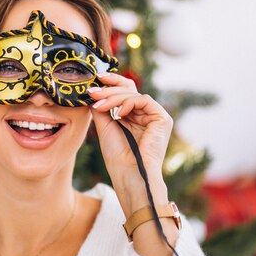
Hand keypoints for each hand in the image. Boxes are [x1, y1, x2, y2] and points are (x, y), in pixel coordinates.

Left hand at [87, 73, 172, 215]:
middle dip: (109, 88)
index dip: (111, 84)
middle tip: (93, 90)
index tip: (96, 79)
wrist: (129, 176)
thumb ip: (102, 108)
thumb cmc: (117, 157)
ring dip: (114, 97)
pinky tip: (117, 113)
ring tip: (99, 105)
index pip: (124, 93)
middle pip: (129, 90)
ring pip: (134, 94)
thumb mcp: (105, 126)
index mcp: (133, 117)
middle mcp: (146, 115)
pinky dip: (128, 103)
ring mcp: (156, 116)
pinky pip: (144, 100)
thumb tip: (93, 91)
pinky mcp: (163, 119)